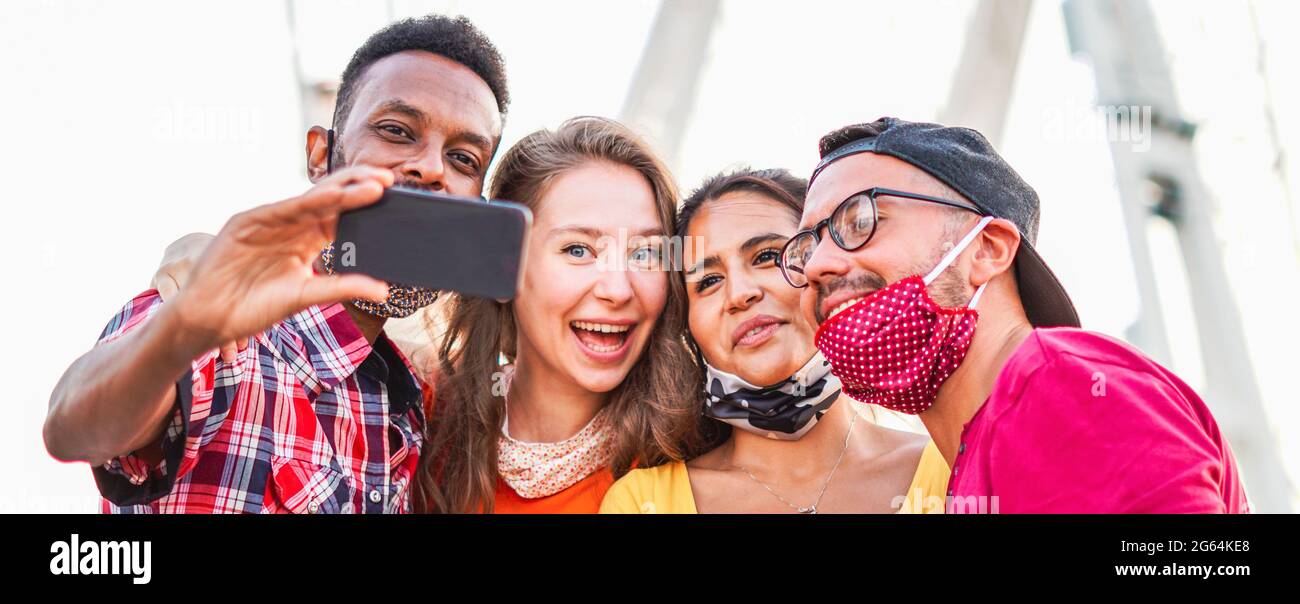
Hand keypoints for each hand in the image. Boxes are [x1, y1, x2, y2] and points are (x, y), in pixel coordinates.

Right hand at [164, 166, 393, 354]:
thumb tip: (383, 290)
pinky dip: (306, 202)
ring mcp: (269, 221)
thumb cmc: (253, 308)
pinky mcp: (246, 222)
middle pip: (330, 200)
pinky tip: (332, 196)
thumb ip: (341, 287)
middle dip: (359, 188)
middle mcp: (290, 227)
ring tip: (372, 185)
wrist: (207, 319)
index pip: (342, 217)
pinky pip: (282, 209)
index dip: (366, 208)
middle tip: (391, 181)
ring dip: (341, 191)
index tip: (396, 201)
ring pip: (310, 199)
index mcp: (306, 242)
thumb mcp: (304, 297)